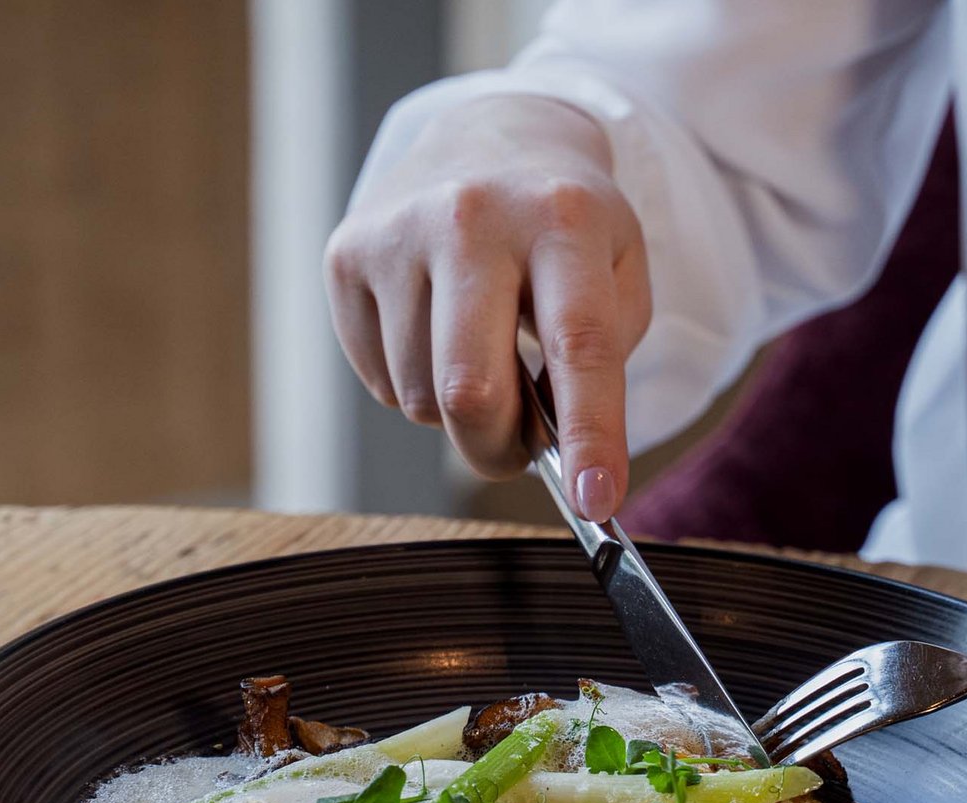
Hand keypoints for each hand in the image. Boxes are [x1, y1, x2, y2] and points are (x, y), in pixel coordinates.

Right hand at [325, 94, 650, 520]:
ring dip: (457, 410)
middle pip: (472, 389)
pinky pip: (378, 380)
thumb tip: (555, 449)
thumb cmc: (564, 227)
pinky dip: (412, 384)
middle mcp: (474, 216)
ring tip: (480, 353)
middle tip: (521, 452)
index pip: (579, 343)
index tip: (597, 501)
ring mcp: (400, 233)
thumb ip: (603, 357)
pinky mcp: (348, 255)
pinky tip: (435, 331)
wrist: (489, 136)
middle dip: (499, 449)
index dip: (591, 433)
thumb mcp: (619, 268)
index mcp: (564, 218)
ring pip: (421, 397)